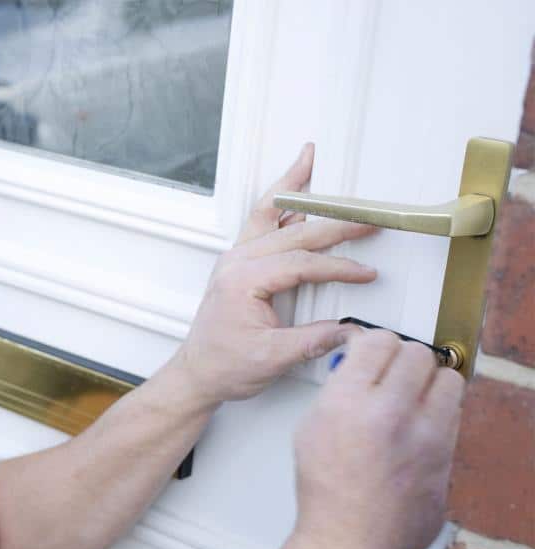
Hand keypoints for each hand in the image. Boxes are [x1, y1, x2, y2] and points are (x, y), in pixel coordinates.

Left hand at [176, 143, 378, 403]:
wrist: (198, 373)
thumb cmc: (225, 366)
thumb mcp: (273, 358)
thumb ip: (314, 340)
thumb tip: (353, 330)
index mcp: (242, 281)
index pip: (300, 263)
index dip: (337, 267)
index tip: (366, 274)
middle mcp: (236, 262)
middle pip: (292, 232)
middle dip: (333, 223)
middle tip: (368, 219)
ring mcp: (235, 258)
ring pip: (268, 213)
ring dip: (292, 187)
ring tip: (309, 158)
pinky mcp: (239, 262)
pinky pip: (260, 222)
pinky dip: (278, 201)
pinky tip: (293, 186)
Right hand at [292, 328, 466, 548]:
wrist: (347, 545)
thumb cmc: (325, 495)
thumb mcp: (311, 428)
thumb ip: (339, 391)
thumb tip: (358, 369)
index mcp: (349, 402)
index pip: (378, 341)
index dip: (373, 342)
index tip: (371, 349)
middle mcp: (392, 414)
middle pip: (418, 354)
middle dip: (403, 357)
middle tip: (392, 370)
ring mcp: (426, 439)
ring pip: (448, 380)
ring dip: (429, 382)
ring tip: (412, 395)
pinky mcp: (447, 460)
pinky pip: (454, 418)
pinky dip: (438, 415)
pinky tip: (418, 427)